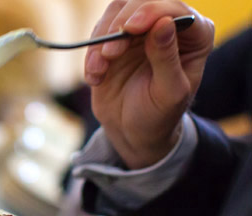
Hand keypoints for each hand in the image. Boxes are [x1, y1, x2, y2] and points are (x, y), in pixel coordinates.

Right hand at [85, 0, 213, 168]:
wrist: (132, 131)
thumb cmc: (159, 115)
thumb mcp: (169, 93)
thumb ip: (167, 59)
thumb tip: (164, 23)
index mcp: (195, 35)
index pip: (174, 9)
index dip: (152, 11)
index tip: (131, 28)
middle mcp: (168, 26)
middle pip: (141, 3)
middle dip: (121, 25)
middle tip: (109, 53)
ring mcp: (139, 31)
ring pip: (116, 12)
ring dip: (101, 39)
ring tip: (99, 70)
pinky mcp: (114, 40)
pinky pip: (98, 33)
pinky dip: (91, 54)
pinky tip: (95, 77)